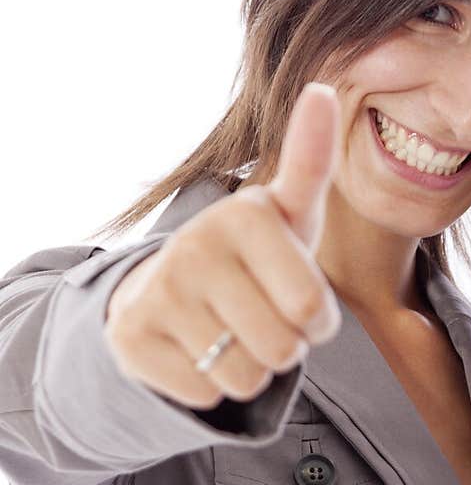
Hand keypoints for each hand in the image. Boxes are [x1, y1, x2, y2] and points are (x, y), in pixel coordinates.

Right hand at [104, 82, 342, 408]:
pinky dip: (209, 384)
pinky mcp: (130, 339)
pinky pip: (206, 394)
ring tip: (230, 332)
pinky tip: (195, 348)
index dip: (316, 322)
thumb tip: (325, 90)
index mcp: (244, 216)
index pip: (311, 310)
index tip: (301, 302)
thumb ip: (312, 162)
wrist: (166, 291)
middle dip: (284, 347)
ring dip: (249, 368)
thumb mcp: (288, 214)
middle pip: (282, 350)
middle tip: (262, 319)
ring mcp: (158, 293)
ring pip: (244, 377)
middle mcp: (194, 247)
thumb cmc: (252, 255)